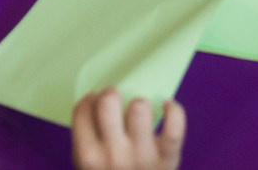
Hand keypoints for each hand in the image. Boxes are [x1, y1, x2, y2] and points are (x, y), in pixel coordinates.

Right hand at [71, 90, 185, 169]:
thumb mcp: (88, 169)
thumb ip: (90, 140)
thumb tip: (101, 98)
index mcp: (88, 157)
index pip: (83, 108)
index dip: (90, 99)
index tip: (97, 103)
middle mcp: (112, 155)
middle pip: (108, 102)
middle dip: (112, 95)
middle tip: (117, 102)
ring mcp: (142, 156)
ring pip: (140, 108)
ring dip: (140, 104)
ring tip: (140, 113)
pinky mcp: (168, 157)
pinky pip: (174, 124)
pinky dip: (174, 110)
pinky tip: (167, 107)